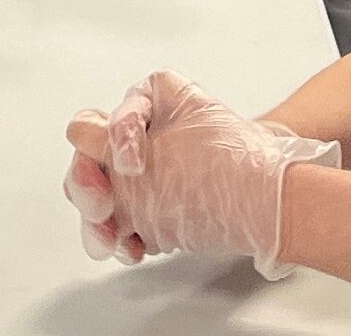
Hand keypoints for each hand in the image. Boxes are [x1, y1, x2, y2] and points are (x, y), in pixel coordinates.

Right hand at [63, 69, 339, 277]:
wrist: (272, 208)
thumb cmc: (232, 166)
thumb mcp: (167, 148)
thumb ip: (113, 139)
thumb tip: (77, 128)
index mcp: (152, 103)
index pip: (103, 115)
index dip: (112, 138)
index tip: (132, 163)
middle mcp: (145, 137)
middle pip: (92, 158)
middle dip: (91, 184)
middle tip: (103, 205)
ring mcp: (149, 174)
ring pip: (101, 195)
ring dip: (99, 219)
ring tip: (112, 238)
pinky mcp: (155, 208)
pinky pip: (121, 221)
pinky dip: (122, 237)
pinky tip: (134, 247)